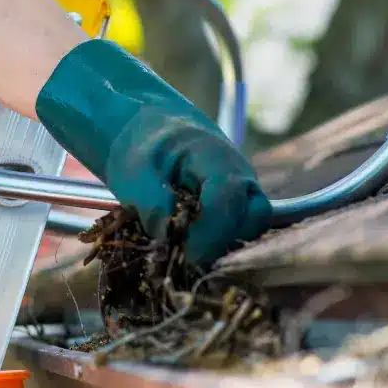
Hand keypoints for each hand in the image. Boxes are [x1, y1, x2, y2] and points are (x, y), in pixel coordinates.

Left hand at [36, 39, 270, 265]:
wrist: (146, 131)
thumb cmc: (141, 147)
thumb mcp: (134, 172)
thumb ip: (152, 204)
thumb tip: (167, 241)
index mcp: (216, 157)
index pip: (229, 199)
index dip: (211, 233)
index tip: (187, 255)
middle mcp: (240, 174)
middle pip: (253, 217)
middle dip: (223, 242)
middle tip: (186, 256)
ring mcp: (242, 191)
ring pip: (250, 228)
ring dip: (222, 244)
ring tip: (184, 249)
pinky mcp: (234, 207)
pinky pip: (237, 231)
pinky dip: (217, 243)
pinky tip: (188, 245)